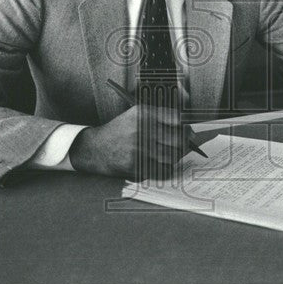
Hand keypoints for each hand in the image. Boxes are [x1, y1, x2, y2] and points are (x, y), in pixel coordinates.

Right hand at [68, 103, 186, 177]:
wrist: (95, 148)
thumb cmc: (120, 131)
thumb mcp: (136, 114)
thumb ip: (159, 116)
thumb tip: (186, 126)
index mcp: (144, 113)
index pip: (177, 119)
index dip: (186, 126)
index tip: (187, 130)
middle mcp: (142, 129)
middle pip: (179, 139)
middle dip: (184, 143)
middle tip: (183, 144)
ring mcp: (139, 148)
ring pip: (172, 156)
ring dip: (175, 157)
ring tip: (169, 154)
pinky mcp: (136, 164)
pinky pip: (161, 170)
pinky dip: (164, 168)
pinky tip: (159, 163)